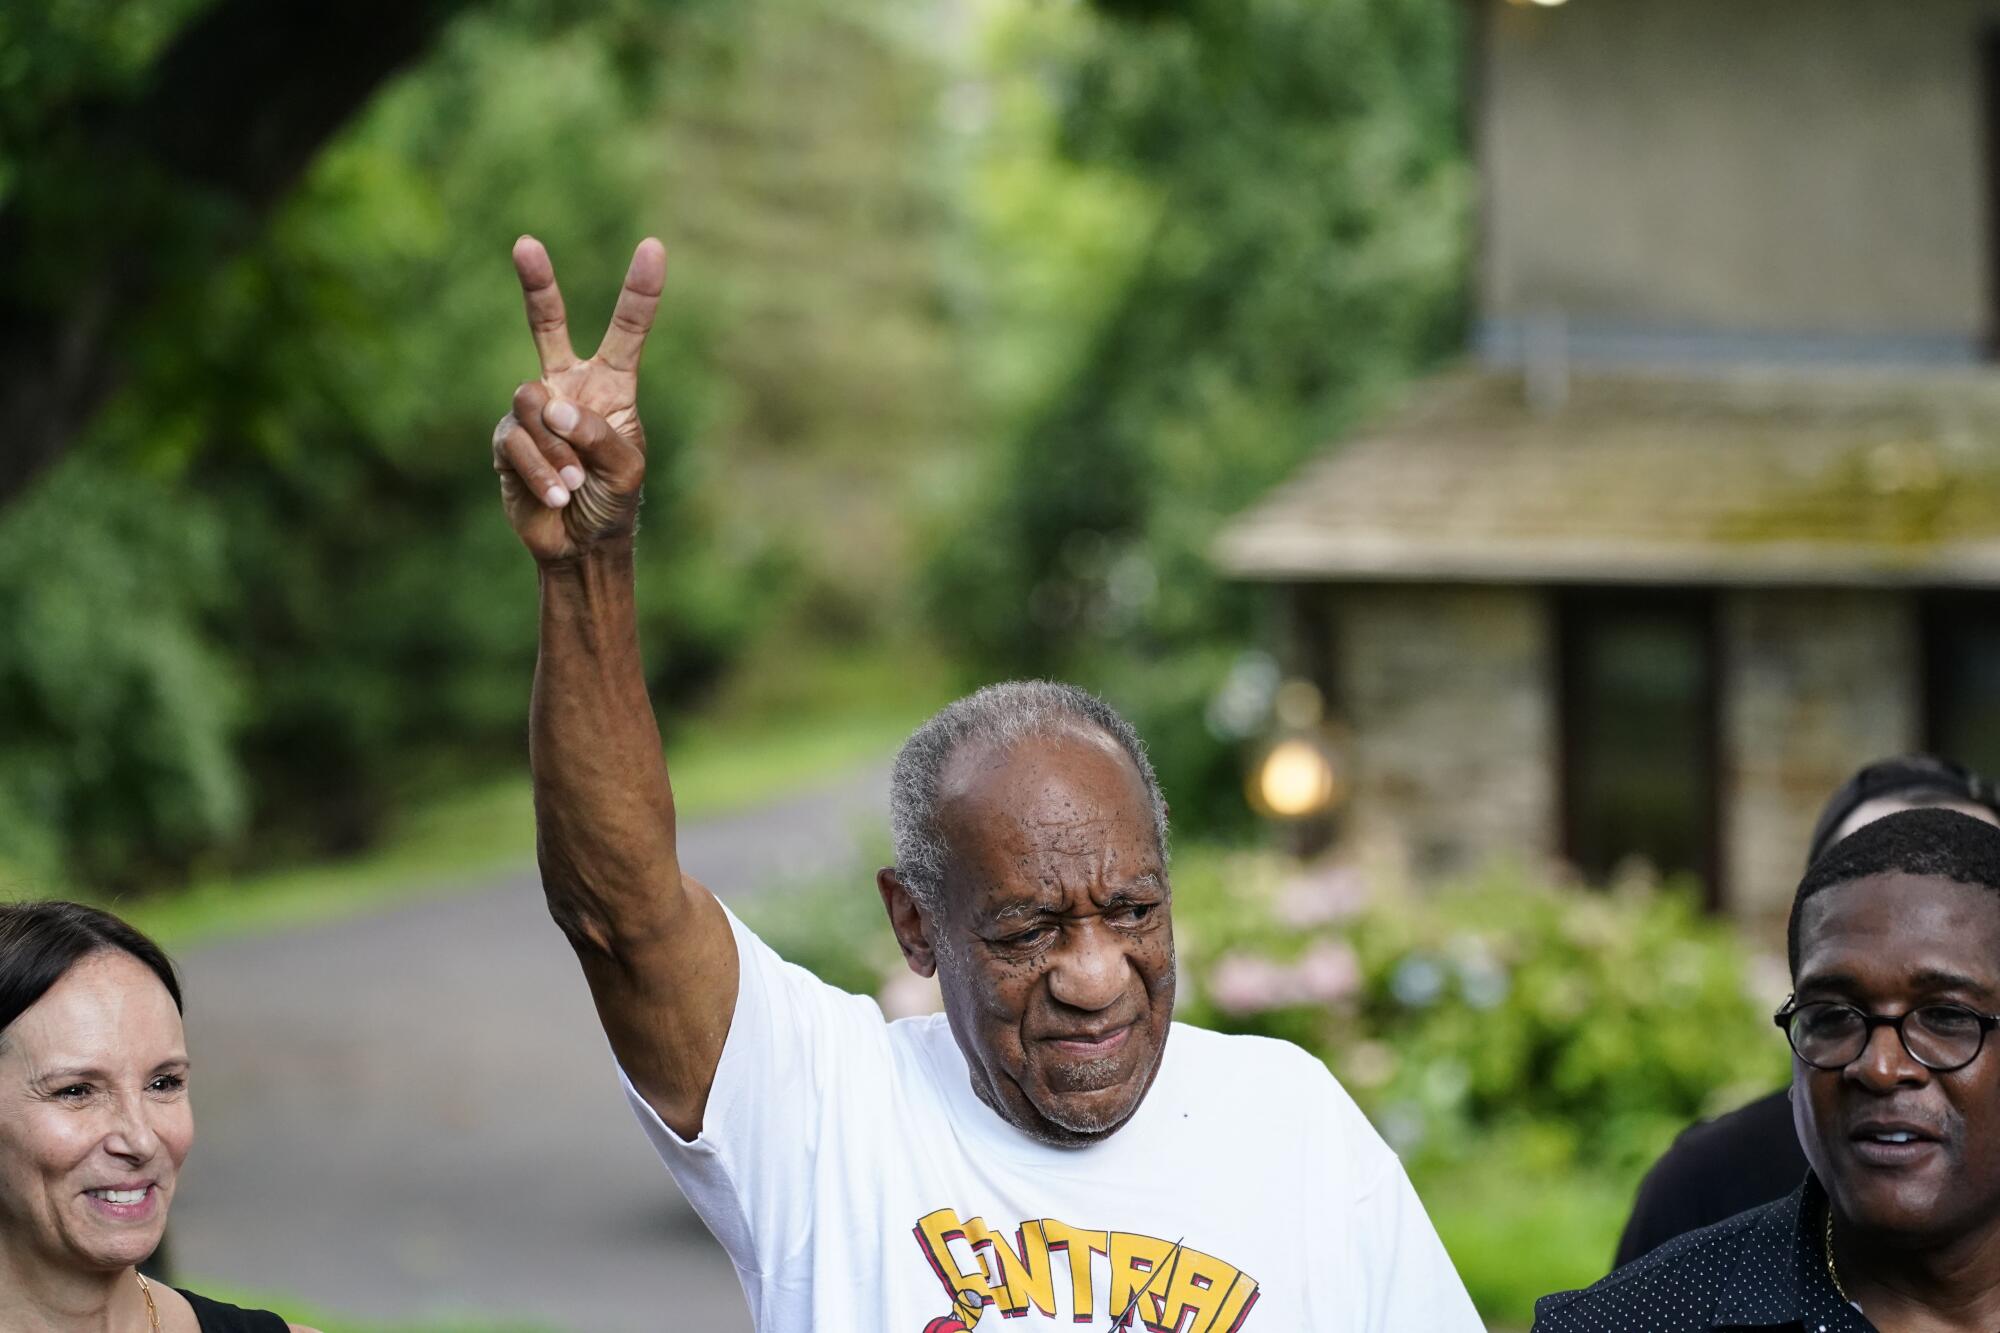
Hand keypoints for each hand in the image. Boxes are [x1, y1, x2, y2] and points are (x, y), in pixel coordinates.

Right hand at [492, 235, 663, 561]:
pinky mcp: (506, 439)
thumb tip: (553, 407)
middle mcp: (568, 387)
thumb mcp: (625, 469)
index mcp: (610, 386)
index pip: (626, 332)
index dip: (639, 292)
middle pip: (548, 325)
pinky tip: (556, 496)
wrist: (578, 544)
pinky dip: (541, 472)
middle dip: (537, 284)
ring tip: (575, 483)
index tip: (653, 247)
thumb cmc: (612, 501)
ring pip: (533, 403)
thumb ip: (598, 433)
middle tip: (525, 243)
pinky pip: (518, 442)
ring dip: (558, 450)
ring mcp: (533, 411)